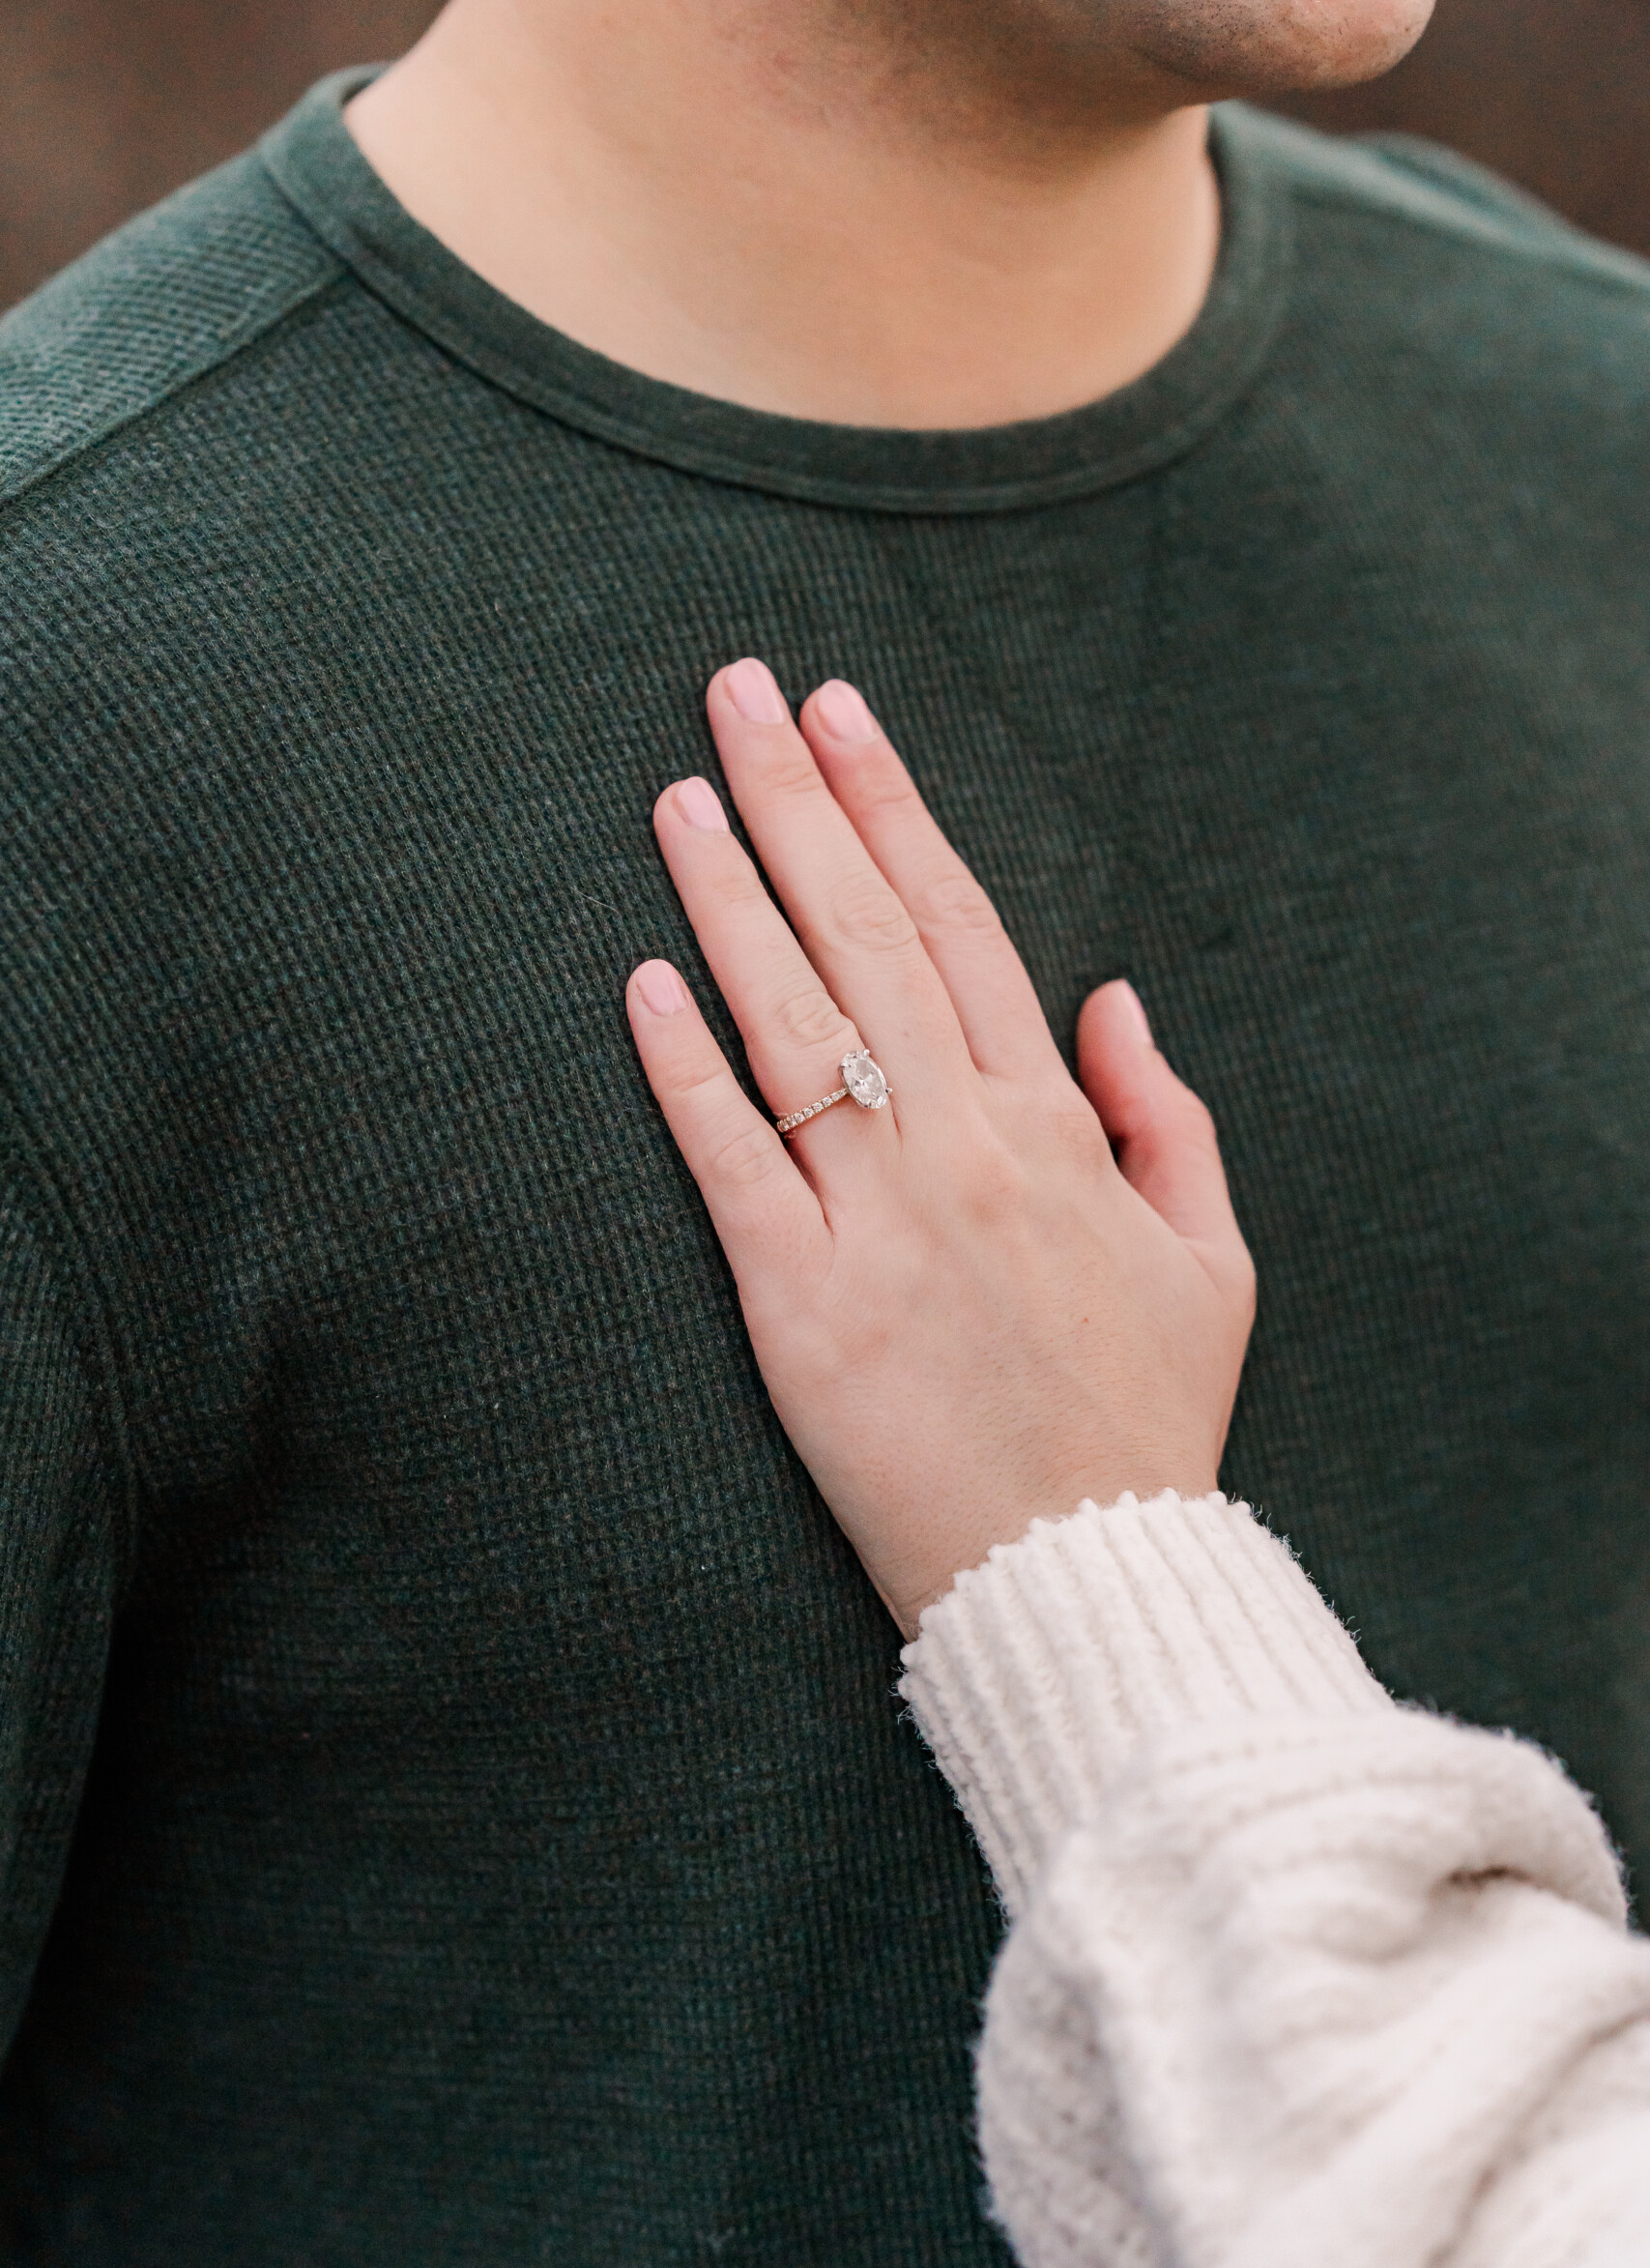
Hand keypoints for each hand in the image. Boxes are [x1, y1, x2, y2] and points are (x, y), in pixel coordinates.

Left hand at [627, 659, 1255, 1637]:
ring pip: (792, 1021)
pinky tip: (643, 980)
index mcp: (1058, 1125)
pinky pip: (731, 1162)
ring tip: (676, 795)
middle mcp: (963, 1146)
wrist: (1086, 1576)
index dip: (892, 808)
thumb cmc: (1146, 1419)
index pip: (960, 924)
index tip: (840, 714)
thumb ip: (1168, 1114)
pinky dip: (685, 1067)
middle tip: (735, 691)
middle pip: (863, 935)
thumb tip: (1111, 991)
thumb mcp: (1214, 1259)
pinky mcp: (799, 1304)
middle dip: (796, 800)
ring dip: (728, 897)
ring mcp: (876, 1220)